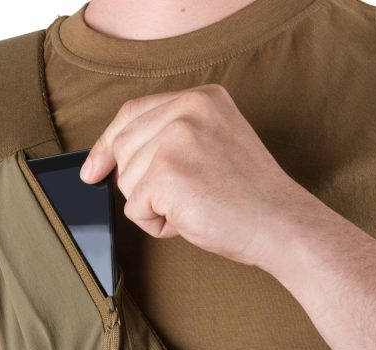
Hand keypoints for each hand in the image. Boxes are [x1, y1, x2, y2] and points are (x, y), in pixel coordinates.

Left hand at [80, 83, 304, 268]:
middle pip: (124, 150)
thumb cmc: (252, 197)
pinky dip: (159, 225)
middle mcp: (187, 108)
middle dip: (143, 185)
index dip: (107, 145)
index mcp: (201, 98)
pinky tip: (193, 219)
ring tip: (197, 207)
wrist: (282, 225)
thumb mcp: (214, 146)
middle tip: (187, 198)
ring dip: (155, 206)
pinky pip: (136, 210)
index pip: (131, 114)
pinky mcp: (166, 173)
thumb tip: (111, 162)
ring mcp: (175, 138)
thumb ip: (171, 138)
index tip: (93, 169)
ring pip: (126, 182)